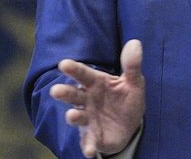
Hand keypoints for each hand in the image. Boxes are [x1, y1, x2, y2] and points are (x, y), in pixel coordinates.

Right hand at [50, 40, 145, 157]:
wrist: (129, 124)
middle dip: (65, 93)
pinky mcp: (92, 136)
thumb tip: (135, 42)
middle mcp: (87, 100)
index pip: (83, 74)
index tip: (64, 64)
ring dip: (73, 117)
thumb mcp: (133, 82)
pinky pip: (88, 141)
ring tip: (72, 116)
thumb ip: (132, 65)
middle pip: (74, 95)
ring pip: (77, 117)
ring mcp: (88, 118)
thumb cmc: (126, 98)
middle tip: (56, 91)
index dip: (74, 69)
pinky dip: (88, 146)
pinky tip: (89, 152)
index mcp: (96, 83)